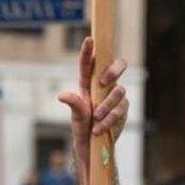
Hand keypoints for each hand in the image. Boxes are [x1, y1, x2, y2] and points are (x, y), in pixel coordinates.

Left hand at [57, 37, 128, 159]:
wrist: (93, 145)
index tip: (89, 39)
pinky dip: (109, 120)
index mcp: (88, 83)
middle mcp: (104, 86)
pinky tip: (99, 129)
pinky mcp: (123, 109)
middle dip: (113, 70)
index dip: (89, 51)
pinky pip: (120, 110)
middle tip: (104, 82)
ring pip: (119, 90)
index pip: (89, 64)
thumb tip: (61, 95)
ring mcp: (116, 96)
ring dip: (106, 105)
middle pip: (117, 66)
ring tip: (95, 119)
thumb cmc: (82, 126)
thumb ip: (74, 104)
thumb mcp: (76, 115)